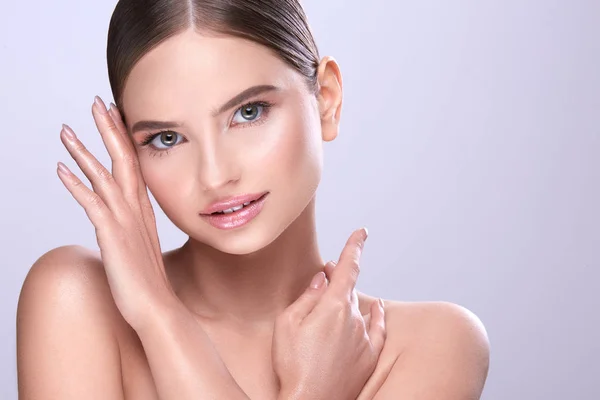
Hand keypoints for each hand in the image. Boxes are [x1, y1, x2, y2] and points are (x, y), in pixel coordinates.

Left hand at [57, 96, 175, 329]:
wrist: (158, 308)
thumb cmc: (149, 282)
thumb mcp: (143, 246)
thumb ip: (135, 228)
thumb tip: (125, 223)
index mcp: (144, 210)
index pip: (135, 165)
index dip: (125, 138)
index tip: (117, 115)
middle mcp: (136, 210)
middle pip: (123, 161)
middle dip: (109, 131)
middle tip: (97, 104)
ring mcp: (125, 222)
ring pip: (104, 177)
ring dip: (84, 151)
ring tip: (66, 130)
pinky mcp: (113, 236)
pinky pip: (92, 204)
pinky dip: (76, 185)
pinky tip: (61, 170)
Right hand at [272, 228, 386, 399]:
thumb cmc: (293, 365)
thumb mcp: (287, 324)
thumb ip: (306, 297)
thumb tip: (320, 279)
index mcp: (333, 306)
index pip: (348, 267)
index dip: (355, 246)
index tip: (362, 232)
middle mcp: (354, 318)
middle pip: (349, 288)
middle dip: (337, 279)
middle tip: (324, 275)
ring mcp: (364, 338)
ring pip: (358, 309)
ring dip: (347, 301)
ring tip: (331, 306)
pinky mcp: (370, 356)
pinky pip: (377, 328)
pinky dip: (375, 315)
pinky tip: (375, 308)